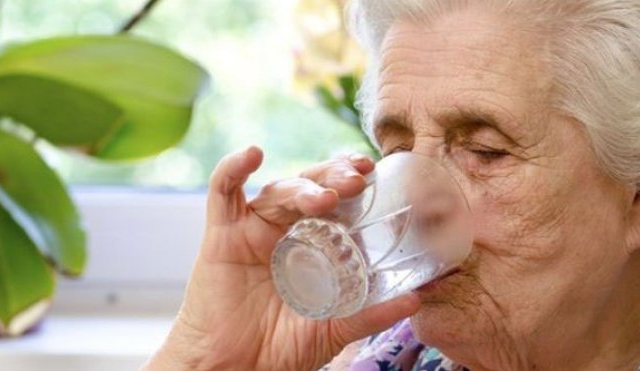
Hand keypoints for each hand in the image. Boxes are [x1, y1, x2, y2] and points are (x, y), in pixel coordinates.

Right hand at [143, 147, 419, 370]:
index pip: (335, 200)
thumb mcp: (334, 328)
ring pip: (278, 190)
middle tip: (357, 179)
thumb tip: (417, 298)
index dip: (352, 181)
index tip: (375, 171)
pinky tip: (252, 154)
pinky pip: (222, 193)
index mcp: (312, 243)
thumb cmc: (280, 349)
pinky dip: (233, 169)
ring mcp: (253, 230)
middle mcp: (284, 230)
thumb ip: (371, 312)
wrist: (236, 370)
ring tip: (327, 196)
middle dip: (334, 176)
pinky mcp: (222, 236)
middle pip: (310, 186)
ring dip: (303, 186)